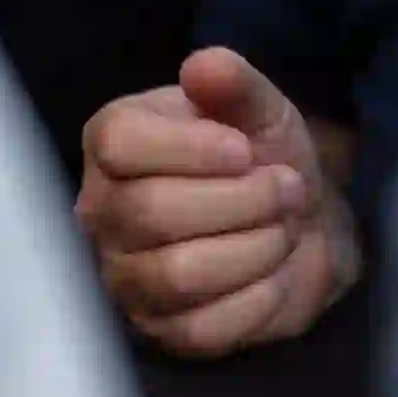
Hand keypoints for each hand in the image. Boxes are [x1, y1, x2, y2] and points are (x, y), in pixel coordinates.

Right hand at [77, 49, 359, 356]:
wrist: (296, 221)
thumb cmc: (259, 154)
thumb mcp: (257, 106)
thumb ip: (233, 81)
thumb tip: (204, 66)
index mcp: (111, 141)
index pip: (120, 145)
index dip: (192, 149)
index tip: (244, 149)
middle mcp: (102, 210)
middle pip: (151, 213)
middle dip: (241, 200)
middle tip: (286, 187)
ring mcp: (124, 276)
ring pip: (178, 274)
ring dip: (254, 247)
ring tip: (283, 226)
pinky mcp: (160, 330)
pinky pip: (202, 327)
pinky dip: (255, 298)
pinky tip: (273, 271)